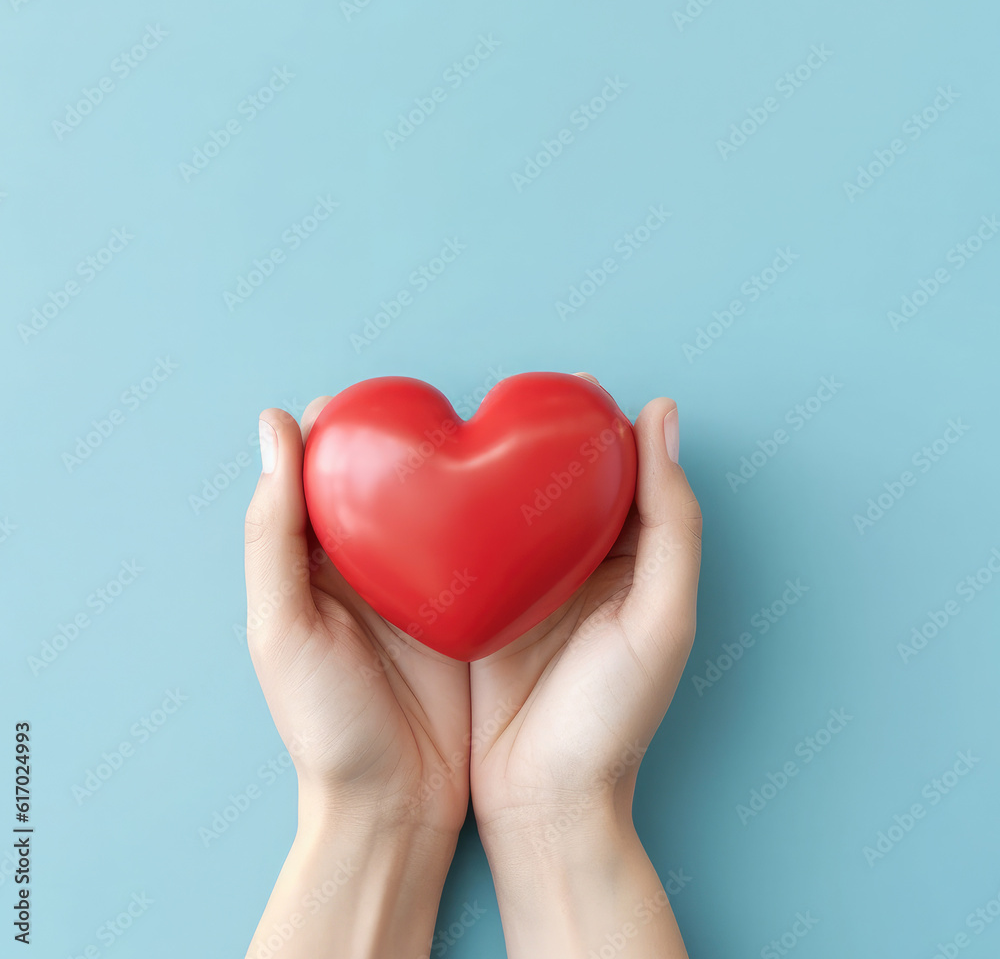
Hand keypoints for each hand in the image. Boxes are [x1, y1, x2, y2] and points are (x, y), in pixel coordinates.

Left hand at [242, 399, 470, 957]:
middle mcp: (373, 566)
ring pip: (445, 510)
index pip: (328, 473)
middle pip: (396, 483)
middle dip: (420, 438)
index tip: (377, 391)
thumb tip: (275, 425)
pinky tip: (527, 492)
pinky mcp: (471, 610)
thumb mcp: (282, 627)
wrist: (394, 808)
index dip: (347, 427)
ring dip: (467, 472)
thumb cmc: (328, 725)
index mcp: (319, 563)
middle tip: (459, 399)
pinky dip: (500, 519)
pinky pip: (485, 551)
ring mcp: (425, 588)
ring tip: (500, 428)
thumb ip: (273, 530)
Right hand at [468, 386, 700, 957]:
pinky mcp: (473, 608)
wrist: (544, 804)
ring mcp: (519, 586)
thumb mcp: (660, 619)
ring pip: (500, 507)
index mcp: (624, 560)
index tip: (566, 384)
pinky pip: (460, 546)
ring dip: (479, 467)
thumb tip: (662, 414)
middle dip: (526, 435)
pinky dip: (445, 513)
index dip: (593, 425)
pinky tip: (418, 485)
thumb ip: (671, 521)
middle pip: (549, 482)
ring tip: (449, 423)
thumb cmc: (613, 719)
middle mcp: (571, 565)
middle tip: (494, 392)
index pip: (613, 471)